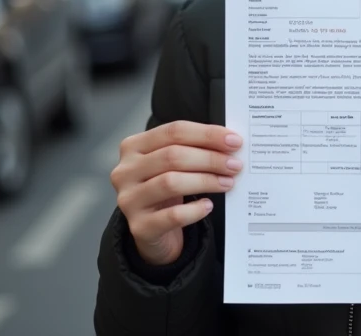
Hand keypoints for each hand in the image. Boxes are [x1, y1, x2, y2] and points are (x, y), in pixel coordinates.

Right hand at [110, 120, 243, 265]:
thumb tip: (230, 142)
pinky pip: (172, 216)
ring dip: (206, 181)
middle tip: (235, 164)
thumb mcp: (172, 163)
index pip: (174, 131)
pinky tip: (208, 205)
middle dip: (210, 158)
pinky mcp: (139, 226)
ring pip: (171, 182)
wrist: (152, 229)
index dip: (207, 134)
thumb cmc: (166, 187)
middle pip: (173, 156)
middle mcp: (126, 171)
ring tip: (228, 182)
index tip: (234, 141)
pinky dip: (194, 210)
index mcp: (134, 146)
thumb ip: (193, 148)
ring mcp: (129, 200)